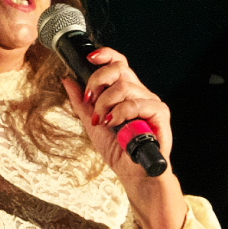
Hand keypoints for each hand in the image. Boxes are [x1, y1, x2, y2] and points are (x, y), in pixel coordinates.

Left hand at [60, 46, 186, 228]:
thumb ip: (81, 103)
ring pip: (124, 87)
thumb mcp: (92, 124)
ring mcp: (150, 102)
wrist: (133, 173)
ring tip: (103, 121)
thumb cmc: (118, 150)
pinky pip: (137, 103)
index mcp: (126, 92)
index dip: (106, 55)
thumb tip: (67, 80)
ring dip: (106, 104)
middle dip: (98, 81)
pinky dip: (121, 112)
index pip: (119, 63)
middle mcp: (140, 93)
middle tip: (91, 102)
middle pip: (119, 69)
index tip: (89, 59)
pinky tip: (115, 123)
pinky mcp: (159, 113)